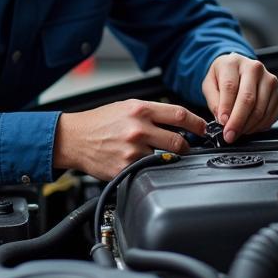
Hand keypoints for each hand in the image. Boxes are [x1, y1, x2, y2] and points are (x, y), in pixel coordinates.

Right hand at [53, 100, 206, 180]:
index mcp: (140, 109)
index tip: (203, 129)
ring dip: (166, 158)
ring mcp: (132, 150)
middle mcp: (138, 128)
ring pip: (164, 157)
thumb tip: (178, 121)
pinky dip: (149, 168)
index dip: (197, 124)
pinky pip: (148, 170)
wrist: (74, 138)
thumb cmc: (99, 122)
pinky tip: (139, 163)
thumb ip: (152, 113)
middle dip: (186, 146)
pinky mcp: (126, 167)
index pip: (180, 115)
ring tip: (156, 155)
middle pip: (178, 140)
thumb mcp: (126, 107)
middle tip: (185, 147)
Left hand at [202, 53, 277, 143]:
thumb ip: (213, 101)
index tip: (222, 123)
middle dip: (238, 121)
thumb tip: (222, 119)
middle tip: (229, 135)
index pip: (230, 87)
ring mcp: (270, 81)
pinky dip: (259, 126)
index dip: (227, 108)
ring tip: (237, 131)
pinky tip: (249, 127)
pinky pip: (271, 115)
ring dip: (248, 126)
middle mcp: (255, 68)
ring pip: (261, 109)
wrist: (237, 69)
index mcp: (234, 62)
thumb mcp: (209, 84)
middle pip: (248, 99)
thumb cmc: (223, 77)